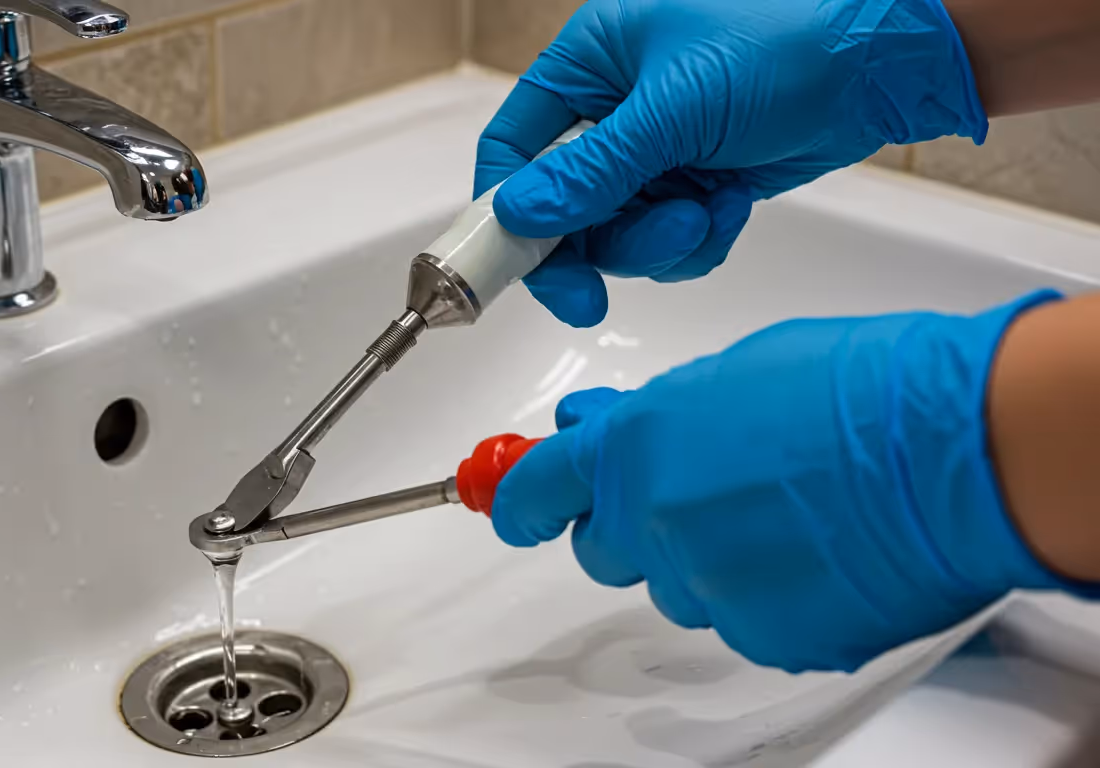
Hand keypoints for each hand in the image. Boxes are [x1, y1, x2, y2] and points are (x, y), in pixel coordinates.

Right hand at [476, 0, 988, 326]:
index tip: (506, 269)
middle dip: (590, 247)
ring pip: (616, 233)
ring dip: (654, 243)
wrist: (888, 59)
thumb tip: (520, 214)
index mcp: (591, 61)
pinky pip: (667, 240)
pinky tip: (729, 207)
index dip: (502, 211)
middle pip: (560, 205)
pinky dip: (694, 241)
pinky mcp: (699, 180)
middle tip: (592, 296)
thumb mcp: (676, 108)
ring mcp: (658, 148)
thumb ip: (593, 170)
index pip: (514, 145)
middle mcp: (615, 107)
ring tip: (701, 213)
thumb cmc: (790, 40)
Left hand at [492, 292, 1066, 671]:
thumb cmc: (858, 387)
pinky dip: (762, 592)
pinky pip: (738, 618)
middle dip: (630, 525)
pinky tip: (813, 553)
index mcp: (635, 449)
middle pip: (603, 549)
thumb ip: (653, 415)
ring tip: (780, 515)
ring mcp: (705, 586)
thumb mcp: (730, 373)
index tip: (510, 504)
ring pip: (674, 586)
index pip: (537, 489)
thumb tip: (604, 429)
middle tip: (688, 495)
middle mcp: (652, 524)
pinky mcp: (762, 634)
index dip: (520, 499)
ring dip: (702, 558)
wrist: (951, 449)